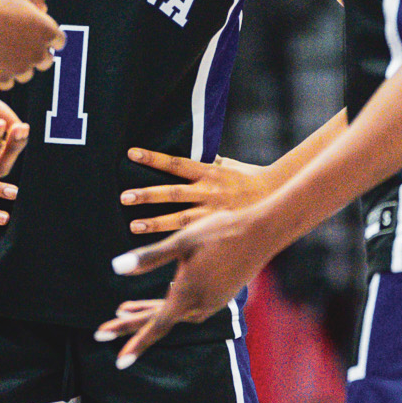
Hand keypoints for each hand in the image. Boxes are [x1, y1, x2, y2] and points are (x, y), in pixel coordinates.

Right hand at [0, 0, 62, 88]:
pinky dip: (3, 73)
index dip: (49, 35)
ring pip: (27, 73)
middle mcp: (38, 53)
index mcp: (47, 31)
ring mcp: (20, 68)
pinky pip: (8, 81)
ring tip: (5, 52)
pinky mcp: (2, 78)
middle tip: (22, 43)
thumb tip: (42, 7)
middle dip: (38, 53)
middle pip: (46, 60)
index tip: (38, 32)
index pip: (60, 41)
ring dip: (20, 65)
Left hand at [97, 204, 283, 366]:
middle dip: (129, 325)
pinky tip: (161, 297)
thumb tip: (115, 267)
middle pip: (158, 322)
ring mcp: (210, 303)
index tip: (119, 362)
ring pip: (171, 314)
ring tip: (122, 311)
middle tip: (100, 332)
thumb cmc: (220, 233)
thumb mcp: (180, 242)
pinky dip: (166, 306)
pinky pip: (185, 307)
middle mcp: (199, 306)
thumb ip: (147, 258)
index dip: (135, 341)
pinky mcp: (216, 296)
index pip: (155, 326)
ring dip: (146, 314)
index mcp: (187, 295)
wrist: (260, 234)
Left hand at [119, 148, 270, 234]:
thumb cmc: (249, 179)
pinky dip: (175, 243)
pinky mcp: (216, 230)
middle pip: (172, 193)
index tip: (132, 153)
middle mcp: (208, 192)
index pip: (176, 163)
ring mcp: (212, 213)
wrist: (277, 197)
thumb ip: (207, 162)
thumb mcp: (227, 165)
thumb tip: (188, 153)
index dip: (154, 158)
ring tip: (134, 226)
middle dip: (148, 195)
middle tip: (125, 196)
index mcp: (209, 172)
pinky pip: (192, 237)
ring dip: (155, 223)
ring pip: (179, 219)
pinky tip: (159, 249)